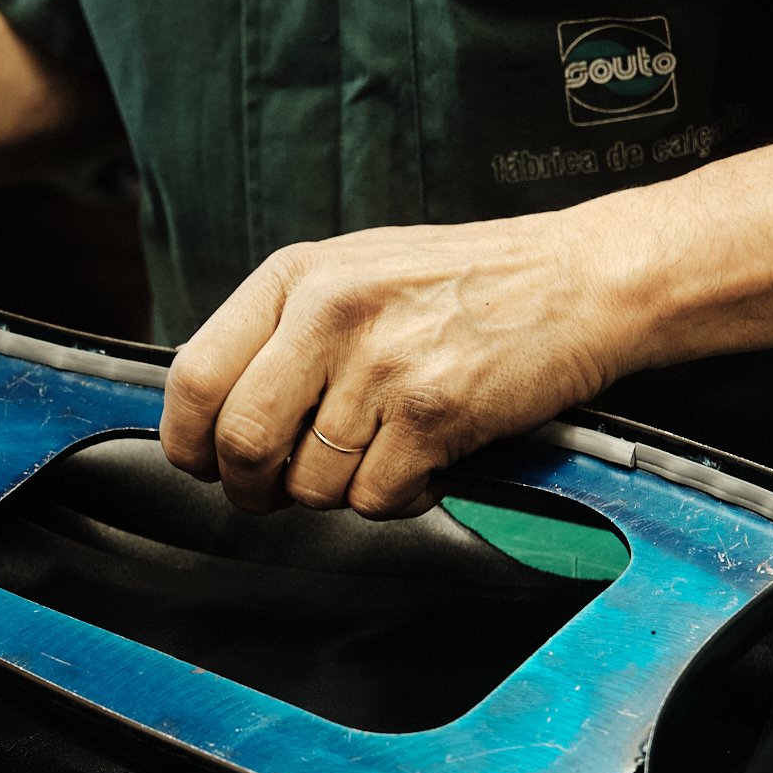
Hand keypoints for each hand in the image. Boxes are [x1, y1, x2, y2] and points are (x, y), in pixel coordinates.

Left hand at [158, 211, 636, 518]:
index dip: (189, 440)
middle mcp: (329, 315)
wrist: (583, 278)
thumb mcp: (351, 274)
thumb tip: (214, 416)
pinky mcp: (435, 413)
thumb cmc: (466, 282)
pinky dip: (397, 498)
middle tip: (279, 488)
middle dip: (253, 487)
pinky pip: (375, 498)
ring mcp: (382, 364)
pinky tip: (424, 460)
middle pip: (241, 442)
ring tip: (381, 452)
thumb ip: (281, 333)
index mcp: (294, 278)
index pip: (194, 376)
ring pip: (310, 483)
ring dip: (338, 492)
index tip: (206, 462)